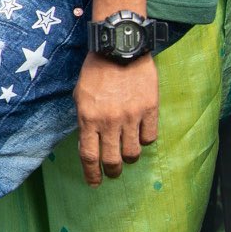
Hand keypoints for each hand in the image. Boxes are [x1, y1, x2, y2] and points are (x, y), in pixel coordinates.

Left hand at [73, 52, 157, 185]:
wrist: (119, 47)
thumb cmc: (96, 71)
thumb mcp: (80, 95)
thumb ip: (85, 120)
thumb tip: (90, 143)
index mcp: (88, 118)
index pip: (89, 156)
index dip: (92, 174)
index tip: (94, 183)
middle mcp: (109, 120)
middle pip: (112, 160)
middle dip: (111, 172)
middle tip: (113, 173)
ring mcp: (131, 115)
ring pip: (132, 152)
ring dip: (129, 158)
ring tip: (127, 154)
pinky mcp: (150, 108)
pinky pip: (150, 137)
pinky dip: (144, 140)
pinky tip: (140, 136)